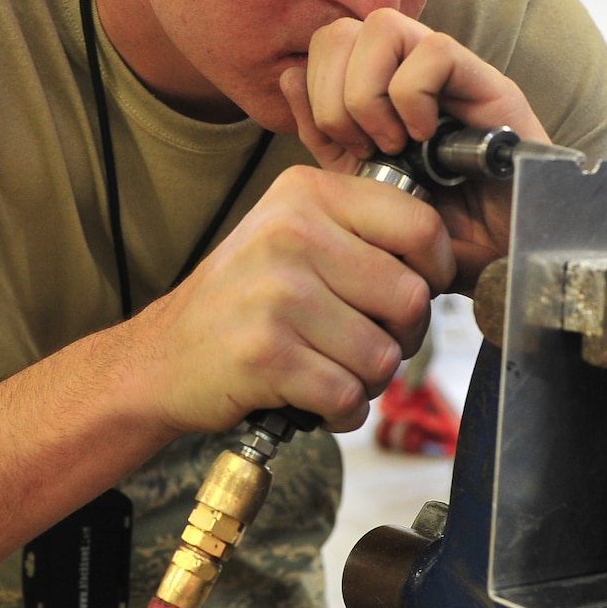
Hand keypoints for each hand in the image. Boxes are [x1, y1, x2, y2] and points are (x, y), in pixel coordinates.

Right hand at [139, 165, 453, 433]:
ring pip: (384, 356)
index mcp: (305, 195)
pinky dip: (342, 412)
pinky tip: (316, 400)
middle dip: (401, 337)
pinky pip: (348, 396)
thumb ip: (359, 232)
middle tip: (366, 345)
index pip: (420, 225)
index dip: (436, 270)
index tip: (414, 292)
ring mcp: (277, 295)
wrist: (161, 358)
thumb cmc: (239, 301)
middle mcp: (291, 234)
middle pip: (410, 298)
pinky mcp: (267, 355)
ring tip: (332, 372)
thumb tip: (445, 260)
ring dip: (369, 381)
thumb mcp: (288, 235)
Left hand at [280, 9, 548, 289]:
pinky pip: (433, 50)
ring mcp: (450, 76)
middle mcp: (411, 74)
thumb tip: (288, 78)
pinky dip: (414, 96)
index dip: (315, 90)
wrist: (498, 263)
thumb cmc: (436, 232)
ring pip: (383, 26)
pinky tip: (425, 138)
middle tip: (362, 145)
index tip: (342, 146)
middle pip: (344, 29)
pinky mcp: (489, 85)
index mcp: (378, 91)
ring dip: (370, 92)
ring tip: (393, 142)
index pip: (326, 46)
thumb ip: (325, 137)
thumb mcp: (362, 188)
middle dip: (333, 91)